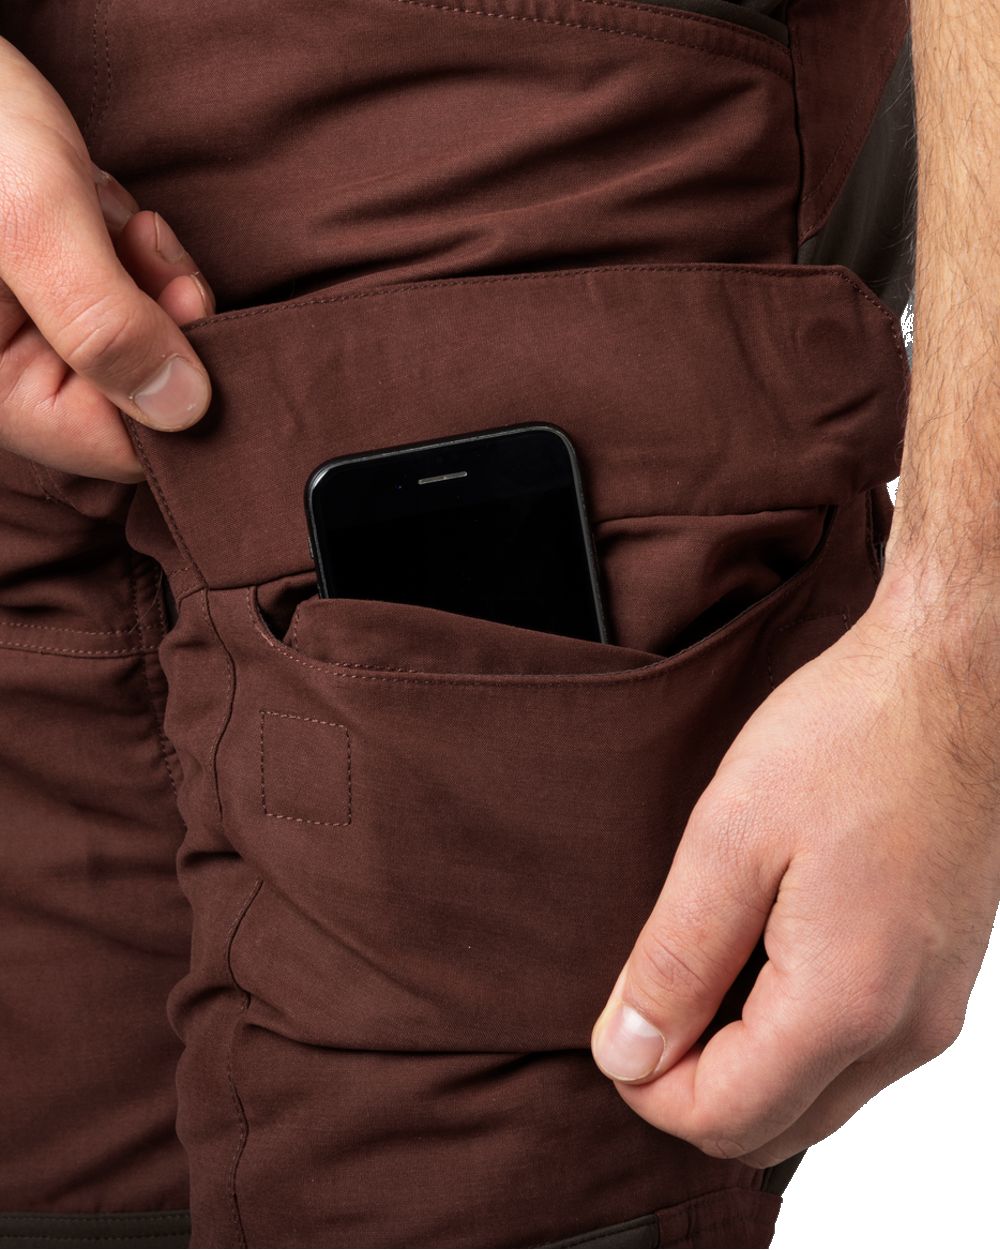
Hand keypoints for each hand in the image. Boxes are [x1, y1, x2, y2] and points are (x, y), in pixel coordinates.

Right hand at [0, 37, 213, 481]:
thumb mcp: (32, 220)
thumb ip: (105, 320)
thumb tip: (185, 410)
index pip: (113, 446)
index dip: (175, 394)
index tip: (187, 309)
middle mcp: (12, 370)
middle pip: (139, 394)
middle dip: (164, 320)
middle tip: (149, 244)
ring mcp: (37, 330)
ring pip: (144, 343)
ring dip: (153, 277)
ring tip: (114, 217)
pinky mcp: (56, 289)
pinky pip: (128, 296)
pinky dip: (135, 252)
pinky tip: (105, 209)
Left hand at [591, 565, 999, 1167]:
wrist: (949, 687)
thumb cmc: (850, 740)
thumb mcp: (729, 841)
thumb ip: (674, 963)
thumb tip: (628, 1054)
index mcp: (845, 1004)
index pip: (724, 1120)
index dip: (646, 1087)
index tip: (617, 1025)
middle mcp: (903, 1033)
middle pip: (771, 1128)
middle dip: (692, 1086)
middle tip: (654, 994)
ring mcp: (929, 1011)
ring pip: (813, 1100)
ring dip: (741, 1061)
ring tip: (705, 961)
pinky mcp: (936, 983)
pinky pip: (851, 1055)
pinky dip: (789, 1033)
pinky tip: (760, 950)